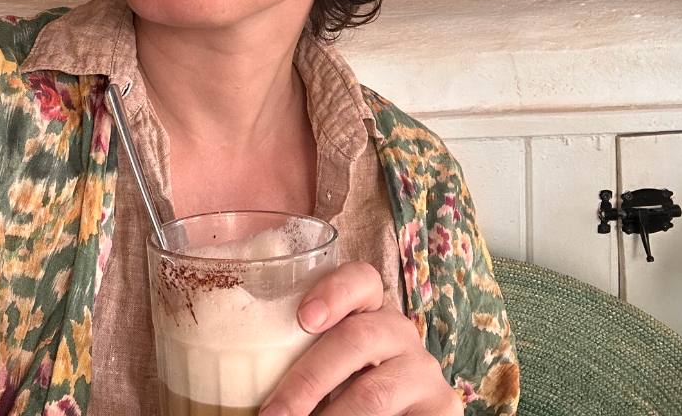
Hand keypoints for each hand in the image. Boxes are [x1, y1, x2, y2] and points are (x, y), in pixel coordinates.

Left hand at [260, 261, 462, 415]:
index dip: (334, 291)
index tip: (304, 318)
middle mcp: (399, 333)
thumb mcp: (319, 369)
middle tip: (273, 415)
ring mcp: (423, 370)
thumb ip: (292, 362)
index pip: (361, 279)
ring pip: (373, 393)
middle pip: (358, 338)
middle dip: (308, 380)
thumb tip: (238, 394)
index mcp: (366, 312)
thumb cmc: (340, 389)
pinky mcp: (442, 406)